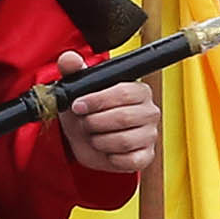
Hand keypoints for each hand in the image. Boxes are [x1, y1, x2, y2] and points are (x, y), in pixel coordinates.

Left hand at [53, 52, 160, 178]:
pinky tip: (105, 150)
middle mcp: (148, 111)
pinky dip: (110, 157)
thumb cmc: (85, 110)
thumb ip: (72, 69)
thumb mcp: (76, 87)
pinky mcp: (146, 156)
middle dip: (94, 122)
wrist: (82, 138)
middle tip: (84, 122)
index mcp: (137, 90)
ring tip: (93, 135)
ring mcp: (149, 135)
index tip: (78, 106)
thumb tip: (69, 58)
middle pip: (123, 118)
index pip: (123, 92)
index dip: (97, 100)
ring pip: (124, 141)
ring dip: (99, 140)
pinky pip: (128, 160)